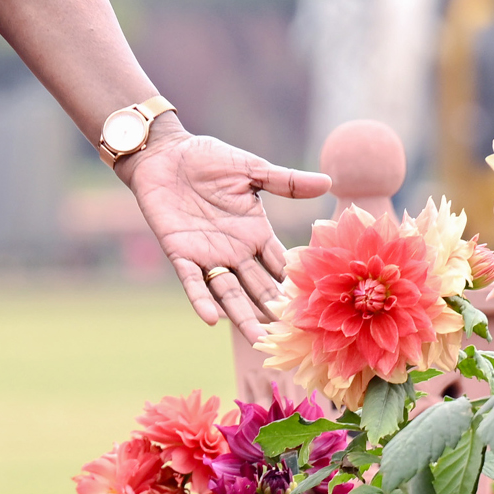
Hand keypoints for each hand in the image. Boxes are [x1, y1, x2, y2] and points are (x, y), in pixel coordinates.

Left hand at [118, 121, 330, 343]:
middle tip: (290, 336)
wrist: (165, 153)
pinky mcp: (179, 252)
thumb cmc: (208, 159)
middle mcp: (234, 250)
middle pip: (258, 287)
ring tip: (257, 340)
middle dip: (272, 311)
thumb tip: (328, 182)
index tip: (313, 310)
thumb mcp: (251, 169)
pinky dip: (200, 299)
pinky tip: (211, 319)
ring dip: (241, 316)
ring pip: (228, 292)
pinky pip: (191, 281)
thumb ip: (286, 181)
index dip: (294, 286)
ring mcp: (207, 254)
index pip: (280, 266)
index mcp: (255, 233)